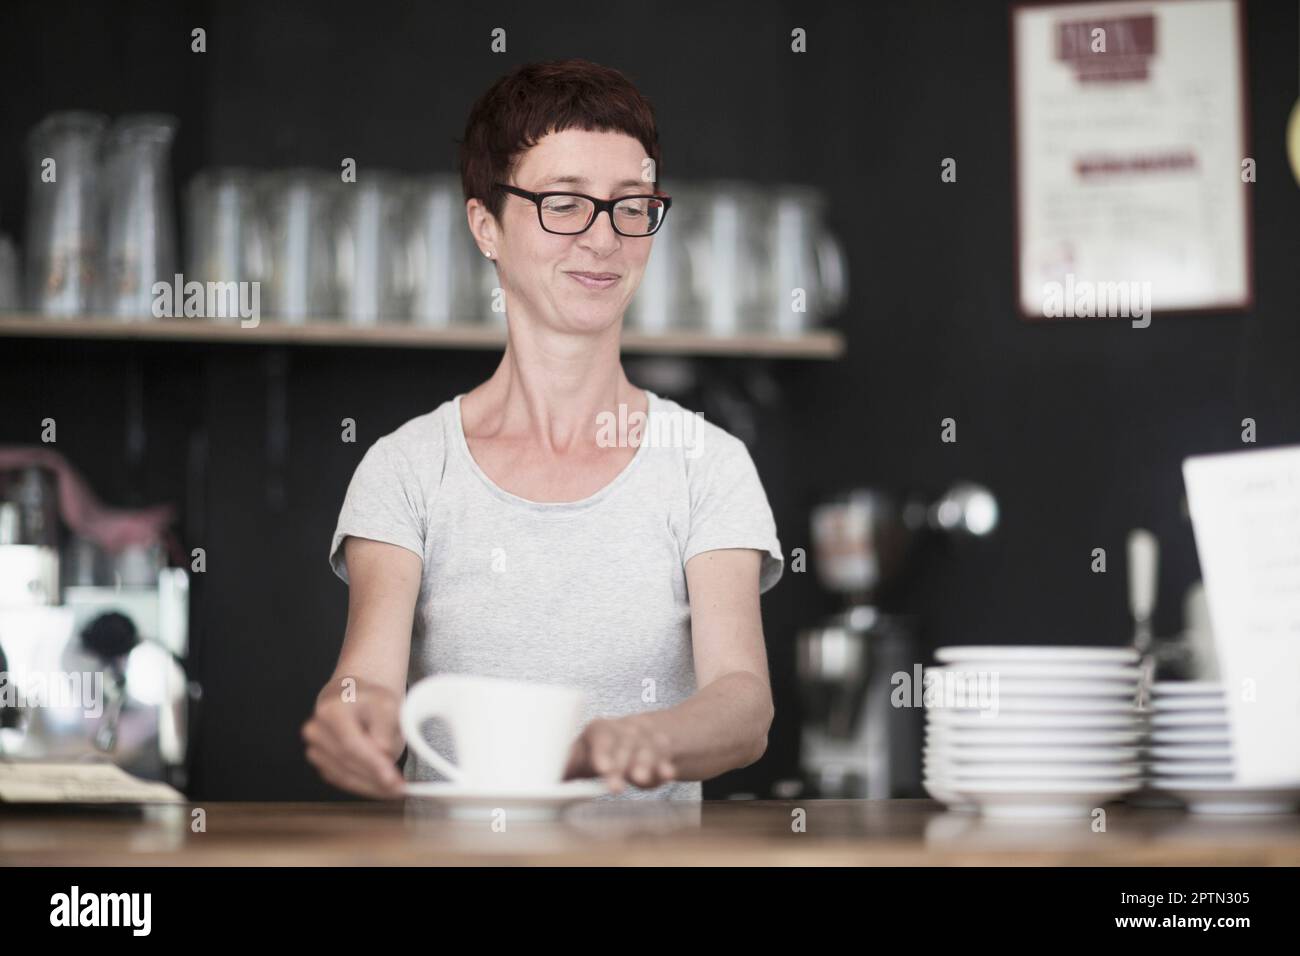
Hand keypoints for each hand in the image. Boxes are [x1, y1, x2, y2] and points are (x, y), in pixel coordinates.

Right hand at [302, 676, 405, 798]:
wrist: (354, 697)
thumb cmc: (371, 701)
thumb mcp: (387, 705)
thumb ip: (386, 730)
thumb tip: (384, 755)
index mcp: (331, 710)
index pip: (351, 744)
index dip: (372, 764)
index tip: (392, 779)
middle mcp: (316, 730)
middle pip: (347, 763)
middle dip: (376, 779)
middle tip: (400, 788)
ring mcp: (315, 748)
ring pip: (344, 776)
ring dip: (371, 786)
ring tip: (394, 788)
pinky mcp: (320, 762)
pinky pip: (342, 780)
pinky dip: (363, 786)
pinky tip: (380, 786)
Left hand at [564, 716, 677, 793]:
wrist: (635, 735)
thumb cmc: (599, 750)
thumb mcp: (581, 755)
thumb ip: (565, 767)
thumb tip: (536, 783)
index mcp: (598, 730)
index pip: (600, 737)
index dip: (601, 753)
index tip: (602, 768)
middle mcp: (623, 730)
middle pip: (622, 746)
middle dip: (620, 766)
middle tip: (615, 787)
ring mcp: (644, 738)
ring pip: (644, 749)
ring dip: (643, 765)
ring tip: (640, 779)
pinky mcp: (661, 749)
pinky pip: (664, 757)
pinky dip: (664, 766)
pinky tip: (665, 775)